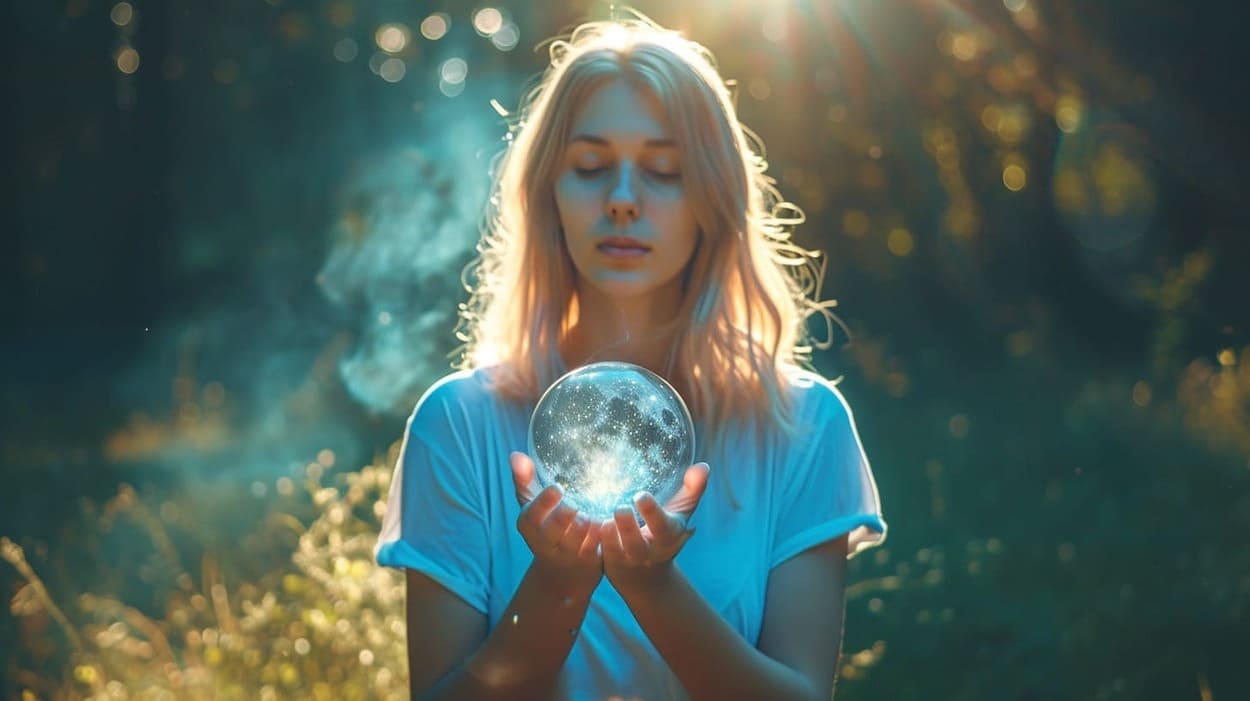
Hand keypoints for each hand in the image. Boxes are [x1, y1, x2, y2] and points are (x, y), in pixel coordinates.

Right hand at [510, 451, 602, 598]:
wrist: (563, 571)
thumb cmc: (546, 528)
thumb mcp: (532, 506)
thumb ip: (524, 480)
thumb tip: (516, 455)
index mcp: (528, 525)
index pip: (532, 514)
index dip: (545, 501)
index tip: (558, 488)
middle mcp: (545, 542)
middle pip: (557, 526)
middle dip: (568, 512)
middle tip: (577, 503)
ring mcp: (568, 553)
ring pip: (581, 535)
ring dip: (590, 521)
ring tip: (594, 511)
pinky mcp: (589, 560)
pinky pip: (599, 543)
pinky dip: (604, 530)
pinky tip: (607, 520)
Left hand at [601, 463, 710, 593]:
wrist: (648, 577)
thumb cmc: (664, 534)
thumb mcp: (680, 513)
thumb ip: (692, 490)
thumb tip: (703, 466)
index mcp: (668, 535)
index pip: (662, 525)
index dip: (652, 512)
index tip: (641, 496)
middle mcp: (648, 550)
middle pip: (637, 542)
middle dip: (627, 526)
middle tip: (620, 507)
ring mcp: (627, 558)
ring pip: (616, 549)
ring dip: (608, 534)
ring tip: (603, 520)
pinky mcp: (609, 562)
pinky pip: (599, 552)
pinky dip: (594, 539)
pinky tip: (586, 522)